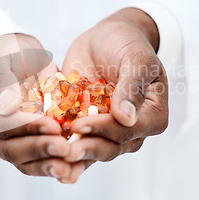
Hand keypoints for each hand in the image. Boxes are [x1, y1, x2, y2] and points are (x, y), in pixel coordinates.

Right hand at [0, 33, 74, 177]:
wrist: (19, 59)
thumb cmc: (2, 52)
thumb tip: (7, 105)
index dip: (23, 127)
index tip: (49, 125)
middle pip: (9, 149)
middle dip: (38, 149)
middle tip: (65, 148)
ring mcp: (3, 145)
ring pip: (24, 162)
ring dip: (47, 164)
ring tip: (70, 161)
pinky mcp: (24, 148)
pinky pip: (38, 162)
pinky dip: (55, 164)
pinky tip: (74, 166)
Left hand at [59, 8, 168, 182]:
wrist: (105, 38)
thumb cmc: (127, 44)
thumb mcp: (136, 58)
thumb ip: (132, 86)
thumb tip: (127, 118)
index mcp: (152, 116)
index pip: (129, 130)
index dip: (105, 130)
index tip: (81, 125)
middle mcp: (132, 130)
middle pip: (110, 147)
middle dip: (86, 149)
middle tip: (63, 149)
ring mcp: (107, 131)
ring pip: (91, 150)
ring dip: (73, 158)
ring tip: (53, 161)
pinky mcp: (86, 127)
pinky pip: (75, 142)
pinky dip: (61, 149)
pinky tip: (46, 158)